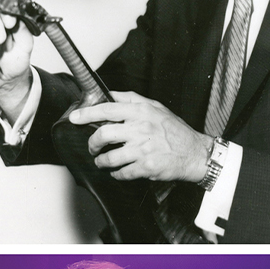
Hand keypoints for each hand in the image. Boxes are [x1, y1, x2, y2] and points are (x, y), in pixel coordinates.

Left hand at [69, 90, 212, 182]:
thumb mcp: (156, 107)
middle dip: (92, 143)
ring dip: (101, 161)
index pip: (107, 109)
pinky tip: (118, 171)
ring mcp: (143, 149)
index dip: (87, 113)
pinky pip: (122, 173)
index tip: (75, 117)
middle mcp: (140, 129)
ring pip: (110, 157)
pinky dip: (116, 174)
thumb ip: (132, 100)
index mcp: (141, 112)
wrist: (194, 153)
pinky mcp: (146, 167)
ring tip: (102, 161)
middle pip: (104, 134)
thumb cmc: (174, 130)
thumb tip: (110, 94)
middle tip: (92, 146)